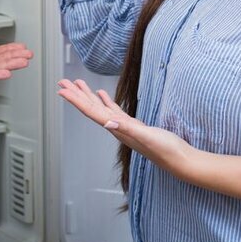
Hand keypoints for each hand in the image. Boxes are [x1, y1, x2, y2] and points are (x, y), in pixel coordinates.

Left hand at [57, 78, 195, 173]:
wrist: (179, 159)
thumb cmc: (165, 150)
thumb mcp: (147, 136)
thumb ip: (128, 129)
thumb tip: (107, 123)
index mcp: (117, 128)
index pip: (91, 112)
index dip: (75, 100)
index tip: (61, 91)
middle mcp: (116, 128)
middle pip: (91, 108)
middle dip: (76, 95)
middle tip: (62, 82)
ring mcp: (124, 126)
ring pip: (100, 108)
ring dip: (88, 96)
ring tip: (77, 84)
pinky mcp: (133, 125)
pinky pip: (114, 110)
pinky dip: (105, 101)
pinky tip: (102, 95)